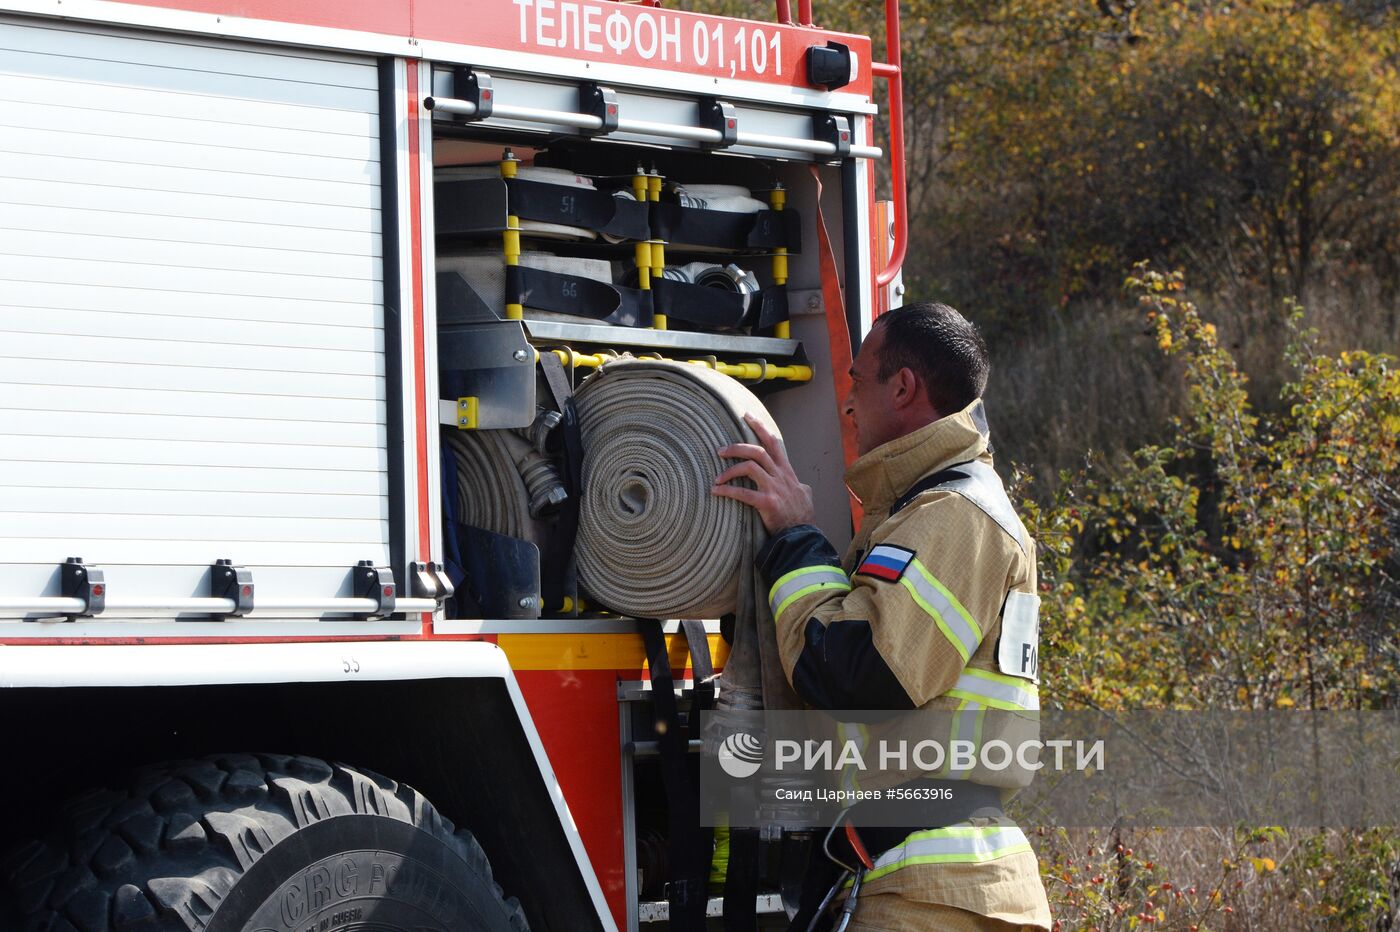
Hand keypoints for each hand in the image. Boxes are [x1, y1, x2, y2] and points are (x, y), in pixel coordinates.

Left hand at [712, 413, 814, 533]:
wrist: (803, 537)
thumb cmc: (802, 517)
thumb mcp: (806, 496)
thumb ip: (800, 486)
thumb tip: (802, 484)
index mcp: (787, 472)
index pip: (774, 442)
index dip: (760, 427)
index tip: (746, 415)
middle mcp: (781, 476)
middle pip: (757, 451)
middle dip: (737, 447)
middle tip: (720, 450)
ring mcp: (774, 488)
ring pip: (749, 467)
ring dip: (730, 471)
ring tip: (717, 478)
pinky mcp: (767, 503)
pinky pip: (743, 493)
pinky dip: (727, 491)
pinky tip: (716, 492)